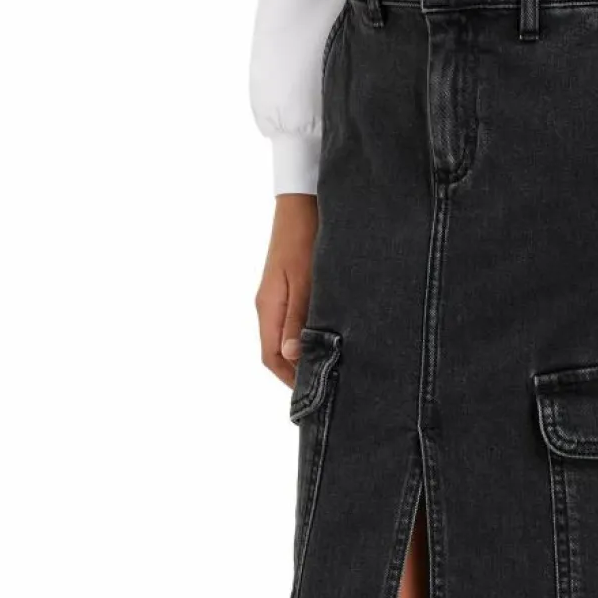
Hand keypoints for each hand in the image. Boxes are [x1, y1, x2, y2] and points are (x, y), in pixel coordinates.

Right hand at [256, 194, 317, 386]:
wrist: (302, 202)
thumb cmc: (305, 239)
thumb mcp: (306, 282)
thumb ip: (298, 319)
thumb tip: (291, 355)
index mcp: (268, 308)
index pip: (272, 357)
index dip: (289, 379)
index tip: (312, 395)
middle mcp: (268, 306)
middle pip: (276, 352)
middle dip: (296, 372)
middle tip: (325, 388)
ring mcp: (276, 298)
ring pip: (284, 338)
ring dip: (301, 355)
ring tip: (328, 368)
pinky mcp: (287, 288)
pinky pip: (291, 322)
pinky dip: (304, 337)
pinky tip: (325, 339)